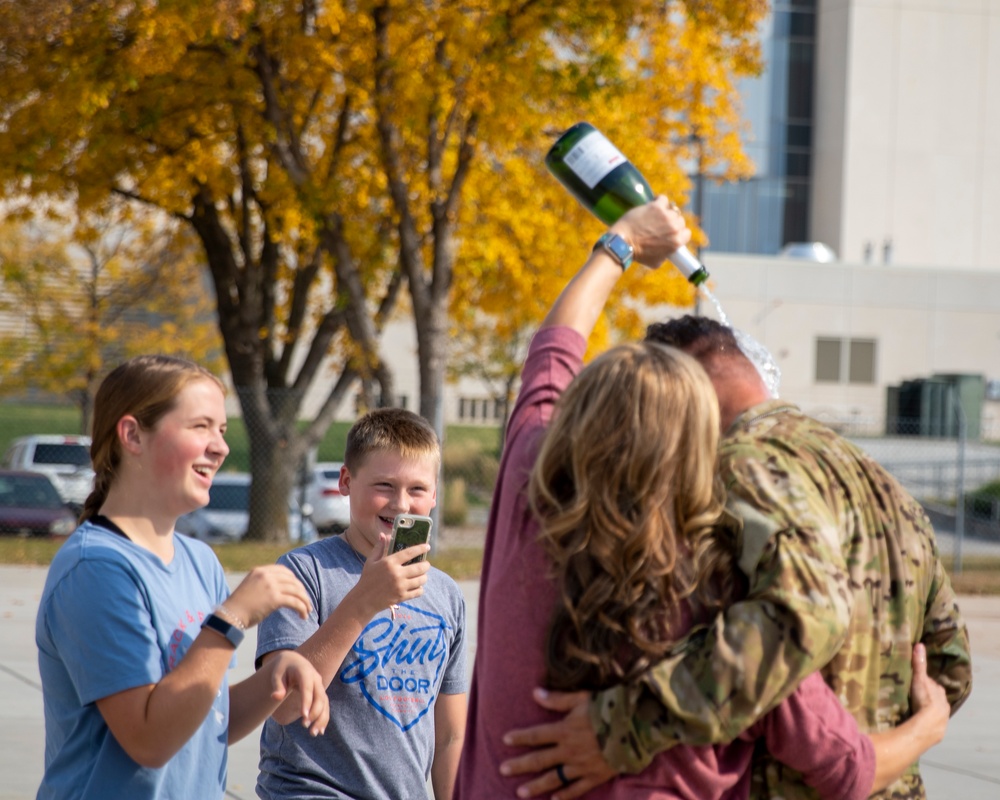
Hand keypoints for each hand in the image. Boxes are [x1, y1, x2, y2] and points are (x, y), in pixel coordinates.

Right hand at [225, 564, 313, 626]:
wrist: (229, 616)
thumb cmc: (239, 606)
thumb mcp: (251, 587)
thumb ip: (264, 584)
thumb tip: (280, 591)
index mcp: (260, 571)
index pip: (284, 571)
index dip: (294, 580)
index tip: (299, 589)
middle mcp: (266, 575)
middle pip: (293, 580)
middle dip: (302, 592)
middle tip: (307, 603)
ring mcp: (270, 586)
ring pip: (296, 591)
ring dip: (305, 601)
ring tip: (308, 611)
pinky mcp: (274, 598)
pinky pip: (295, 602)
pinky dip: (302, 608)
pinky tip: (303, 616)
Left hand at [264, 650, 329, 736]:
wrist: (294, 662)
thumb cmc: (283, 669)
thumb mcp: (277, 674)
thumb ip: (277, 685)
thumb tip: (276, 697)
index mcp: (305, 672)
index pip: (307, 688)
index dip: (307, 701)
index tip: (304, 716)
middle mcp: (316, 679)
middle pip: (319, 697)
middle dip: (314, 712)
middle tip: (304, 725)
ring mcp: (320, 687)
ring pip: (324, 703)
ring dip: (321, 718)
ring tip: (313, 733)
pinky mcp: (320, 694)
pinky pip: (325, 706)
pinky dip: (324, 718)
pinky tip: (320, 730)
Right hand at [352, 532, 430, 616]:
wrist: (364, 600)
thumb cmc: (367, 578)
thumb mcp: (371, 561)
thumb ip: (379, 547)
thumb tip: (384, 535)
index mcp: (389, 562)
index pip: (410, 553)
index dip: (421, 548)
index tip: (427, 546)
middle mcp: (396, 574)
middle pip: (420, 567)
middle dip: (426, 565)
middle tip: (425, 564)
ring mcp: (400, 586)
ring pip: (421, 580)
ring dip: (424, 577)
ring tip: (421, 575)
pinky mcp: (402, 597)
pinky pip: (418, 591)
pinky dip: (420, 588)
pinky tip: (417, 586)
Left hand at [500, 688, 616, 798]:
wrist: (635, 728)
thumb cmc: (608, 709)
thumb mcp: (582, 698)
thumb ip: (558, 699)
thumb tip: (535, 692)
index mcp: (565, 730)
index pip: (536, 735)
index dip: (520, 737)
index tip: (505, 739)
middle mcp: (569, 750)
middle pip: (539, 760)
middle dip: (520, 765)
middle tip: (502, 770)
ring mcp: (582, 766)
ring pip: (554, 778)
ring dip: (536, 786)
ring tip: (520, 793)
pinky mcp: (596, 775)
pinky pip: (577, 788)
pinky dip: (565, 795)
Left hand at [610, 195, 689, 267]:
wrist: (623, 243)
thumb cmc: (638, 255)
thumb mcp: (657, 262)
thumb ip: (667, 254)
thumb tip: (669, 251)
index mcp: (677, 242)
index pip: (687, 233)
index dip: (679, 233)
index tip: (671, 233)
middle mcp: (674, 228)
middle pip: (680, 220)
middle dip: (672, 223)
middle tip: (661, 225)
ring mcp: (666, 216)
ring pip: (672, 210)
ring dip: (666, 213)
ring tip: (656, 216)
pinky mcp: (656, 207)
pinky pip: (663, 199)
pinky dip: (659, 201)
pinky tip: (654, 205)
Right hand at [909, 643, 948, 745]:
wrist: (930, 723)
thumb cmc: (925, 699)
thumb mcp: (919, 679)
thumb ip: (919, 664)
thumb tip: (919, 644)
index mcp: (940, 691)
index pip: (932, 684)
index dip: (925, 682)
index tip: (916, 682)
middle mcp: (944, 702)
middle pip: (935, 696)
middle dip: (927, 695)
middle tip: (915, 695)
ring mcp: (943, 716)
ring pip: (935, 709)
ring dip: (928, 708)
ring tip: (917, 708)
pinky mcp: (939, 727)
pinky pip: (933, 720)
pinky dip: (927, 719)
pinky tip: (921, 720)